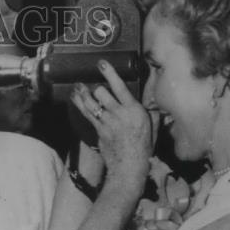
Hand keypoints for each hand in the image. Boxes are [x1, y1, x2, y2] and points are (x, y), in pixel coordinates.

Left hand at [70, 60, 154, 193]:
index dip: (110, 73)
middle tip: (92, 85)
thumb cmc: (144, 148)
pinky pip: (86, 114)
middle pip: (102, 92)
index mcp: (135, 110)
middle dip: (96, 87)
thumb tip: (153, 106)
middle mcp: (119, 113)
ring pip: (91, 102)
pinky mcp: (98, 130)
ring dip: (82, 93)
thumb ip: (152, 114)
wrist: (130, 166)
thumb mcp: (153, 128)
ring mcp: (107, 122)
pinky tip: (75, 98)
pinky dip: (80, 105)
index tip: (102, 64)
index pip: (120, 86)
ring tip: (77, 86)